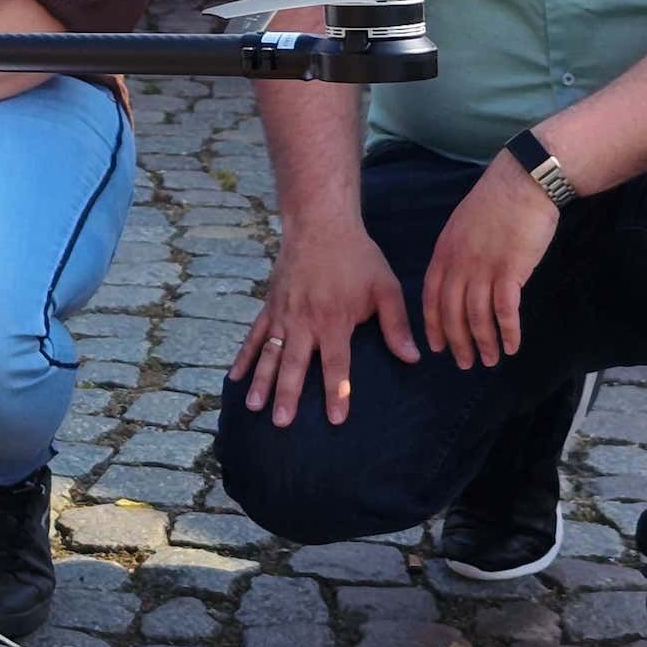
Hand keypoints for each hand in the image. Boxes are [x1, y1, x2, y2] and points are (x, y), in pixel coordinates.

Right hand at [230, 216, 416, 426]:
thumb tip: (413, 358)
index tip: (335, 418)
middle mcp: (305, 321)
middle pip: (295, 364)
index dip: (337, 391)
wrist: (320, 224)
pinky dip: (243, 357)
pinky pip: (254, 336)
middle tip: (282, 422)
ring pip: (270, 353)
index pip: (337, 363)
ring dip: (261, 381)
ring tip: (254, 407)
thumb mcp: (385, 287)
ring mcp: (283, 314)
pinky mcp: (270, 306)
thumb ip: (396, 325)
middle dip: (288, 394)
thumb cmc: (357, 257)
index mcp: (334, 320)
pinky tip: (233, 378)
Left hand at [420, 162, 558, 370]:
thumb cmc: (497, 200)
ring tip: (489, 360)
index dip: (433, 325)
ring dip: (484, 343)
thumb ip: (458, 252)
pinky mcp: (510, 271)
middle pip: (452, 313)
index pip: (431, 297)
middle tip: (464, 363)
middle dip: (457, 343)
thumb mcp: (463, 224)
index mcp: (444, 252)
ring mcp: (484, 268)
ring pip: (477, 317)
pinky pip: (505, 311)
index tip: (437, 347)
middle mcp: (459, 264)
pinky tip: (512, 346)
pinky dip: (507, 332)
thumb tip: (461, 276)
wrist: (523, 181)